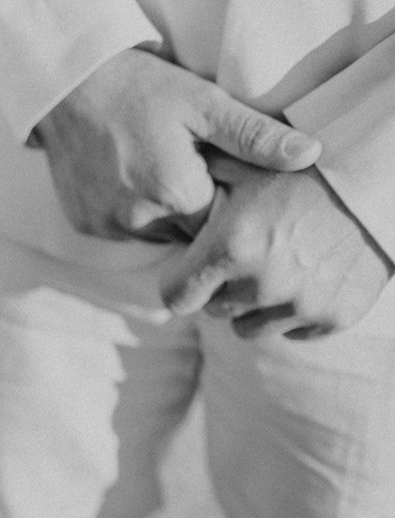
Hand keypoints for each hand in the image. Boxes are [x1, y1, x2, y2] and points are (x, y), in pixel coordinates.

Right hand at [34, 48, 321, 241]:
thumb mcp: (204, 103)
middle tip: (190, 166)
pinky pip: (123, 231)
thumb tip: (309, 156)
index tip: (223, 174)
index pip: (223, 225)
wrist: (68, 87)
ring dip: (163, 213)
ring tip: (158, 169)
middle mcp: (139, 220)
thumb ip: (255, 136)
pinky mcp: (86, 225)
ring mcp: (107, 226)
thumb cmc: (141, 88)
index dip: (228, 200)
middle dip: (196, 209)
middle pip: (189, 234)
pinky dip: (131, 211)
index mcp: (177, 194)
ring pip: (155, 235)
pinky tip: (128, 178)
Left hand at [159, 155, 394, 338]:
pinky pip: (292, 332)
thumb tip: (161, 198)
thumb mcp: (244, 169)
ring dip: (255, 305)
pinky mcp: (333, 317)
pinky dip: (294, 313)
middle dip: (222, 288)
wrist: (380, 181)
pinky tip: (308, 277)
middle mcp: (262, 282)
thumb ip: (198, 189)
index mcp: (231, 246)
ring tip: (278, 266)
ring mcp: (300, 304)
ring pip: (249, 328)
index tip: (194, 271)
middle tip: (247, 257)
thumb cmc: (304, 171)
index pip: (175, 297)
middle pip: (214, 311)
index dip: (182, 283)